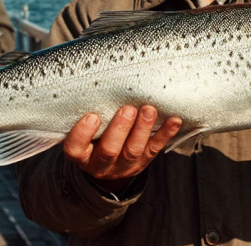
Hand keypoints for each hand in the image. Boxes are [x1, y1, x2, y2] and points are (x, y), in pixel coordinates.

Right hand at [63, 105, 181, 193]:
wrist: (108, 166)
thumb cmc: (93, 138)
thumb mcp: (84, 133)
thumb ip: (88, 116)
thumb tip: (99, 84)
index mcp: (82, 155)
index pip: (75, 148)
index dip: (83, 133)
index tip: (92, 115)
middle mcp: (101, 164)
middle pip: (109, 150)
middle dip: (120, 129)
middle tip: (128, 109)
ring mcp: (123, 166)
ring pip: (133, 151)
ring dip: (142, 129)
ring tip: (148, 110)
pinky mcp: (143, 162)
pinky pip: (154, 149)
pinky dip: (166, 134)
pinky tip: (174, 120)